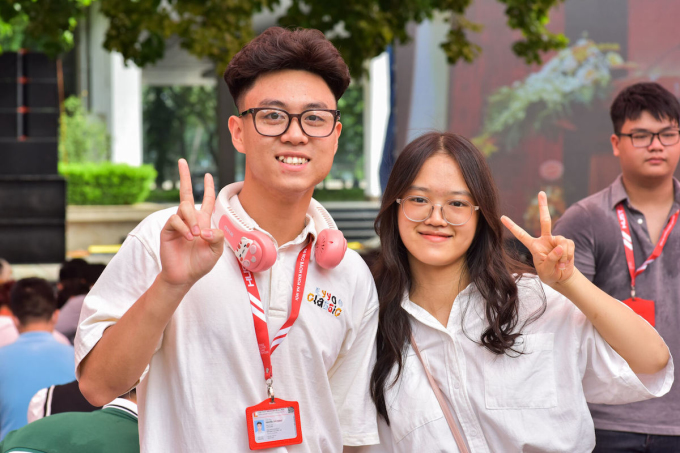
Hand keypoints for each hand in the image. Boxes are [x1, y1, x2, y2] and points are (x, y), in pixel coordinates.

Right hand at [159, 159, 223, 286]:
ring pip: (184, 208)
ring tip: (196, 236)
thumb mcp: (216, 251)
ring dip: (192, 220)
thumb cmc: (200, 264)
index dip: (208, 188)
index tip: (207, 175)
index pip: (207, 201)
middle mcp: (190, 219)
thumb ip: (217, 238)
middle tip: (182, 161)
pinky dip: (184, 227)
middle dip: (185, 176)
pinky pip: (175, 220)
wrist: (184, 276)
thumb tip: (207, 228)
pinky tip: (188, 238)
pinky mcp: (167, 230)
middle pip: (186, 193)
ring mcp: (178, 224)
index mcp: (203, 222)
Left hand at [500, 191, 574, 286]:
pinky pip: (569, 245)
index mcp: (534, 246)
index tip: (502, 217)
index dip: (512, 226)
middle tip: (541, 192)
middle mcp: (545, 240)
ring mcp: (556, 240)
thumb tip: (559, 246)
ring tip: (560, 264)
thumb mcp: (546, 270)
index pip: (521, 234)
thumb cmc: (550, 274)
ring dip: (562, 254)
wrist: (562, 278)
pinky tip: (566, 262)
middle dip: (543, 206)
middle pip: (545, 220)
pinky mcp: (567, 243)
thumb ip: (551, 259)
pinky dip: (568, 255)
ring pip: (561, 240)